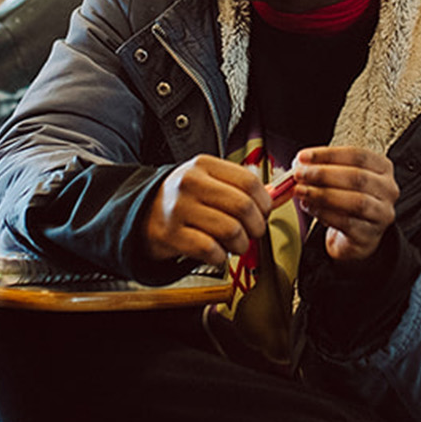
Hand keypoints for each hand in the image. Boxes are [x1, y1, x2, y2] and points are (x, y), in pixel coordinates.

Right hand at [143, 156, 268, 267]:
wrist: (143, 212)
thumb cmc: (184, 197)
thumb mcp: (208, 179)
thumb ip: (239, 185)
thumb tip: (278, 196)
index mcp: (203, 165)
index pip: (249, 182)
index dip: (265, 202)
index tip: (264, 212)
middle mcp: (190, 183)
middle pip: (243, 206)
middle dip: (257, 225)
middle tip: (254, 232)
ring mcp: (180, 209)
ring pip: (231, 230)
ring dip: (242, 244)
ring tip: (238, 244)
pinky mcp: (172, 235)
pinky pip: (211, 250)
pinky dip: (222, 256)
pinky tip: (219, 253)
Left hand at [292, 146, 398, 262]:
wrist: (355, 236)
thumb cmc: (346, 202)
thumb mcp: (338, 180)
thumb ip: (322, 169)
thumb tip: (300, 164)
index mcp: (383, 169)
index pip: (357, 155)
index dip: (328, 154)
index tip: (304, 157)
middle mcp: (387, 190)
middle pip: (358, 177)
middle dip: (323, 174)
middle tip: (300, 174)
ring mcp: (382, 214)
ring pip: (356, 201)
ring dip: (323, 194)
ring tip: (302, 192)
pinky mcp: (370, 235)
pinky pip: (347, 223)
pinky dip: (325, 213)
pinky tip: (311, 207)